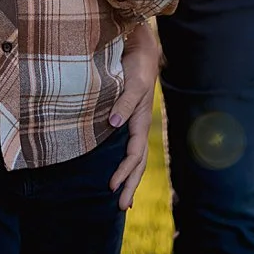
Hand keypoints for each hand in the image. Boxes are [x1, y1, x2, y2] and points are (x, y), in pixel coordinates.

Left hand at [110, 21, 158, 205]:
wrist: (141, 46)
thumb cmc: (136, 62)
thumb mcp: (132, 80)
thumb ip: (124, 101)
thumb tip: (113, 124)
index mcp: (141, 120)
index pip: (134, 154)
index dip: (124, 171)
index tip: (112, 187)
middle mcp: (140, 125)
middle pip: (138, 163)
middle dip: (130, 185)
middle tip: (121, 208)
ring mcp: (135, 122)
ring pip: (135, 157)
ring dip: (129, 178)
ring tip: (122, 199)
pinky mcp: (128, 116)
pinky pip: (128, 146)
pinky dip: (125, 162)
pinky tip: (117, 171)